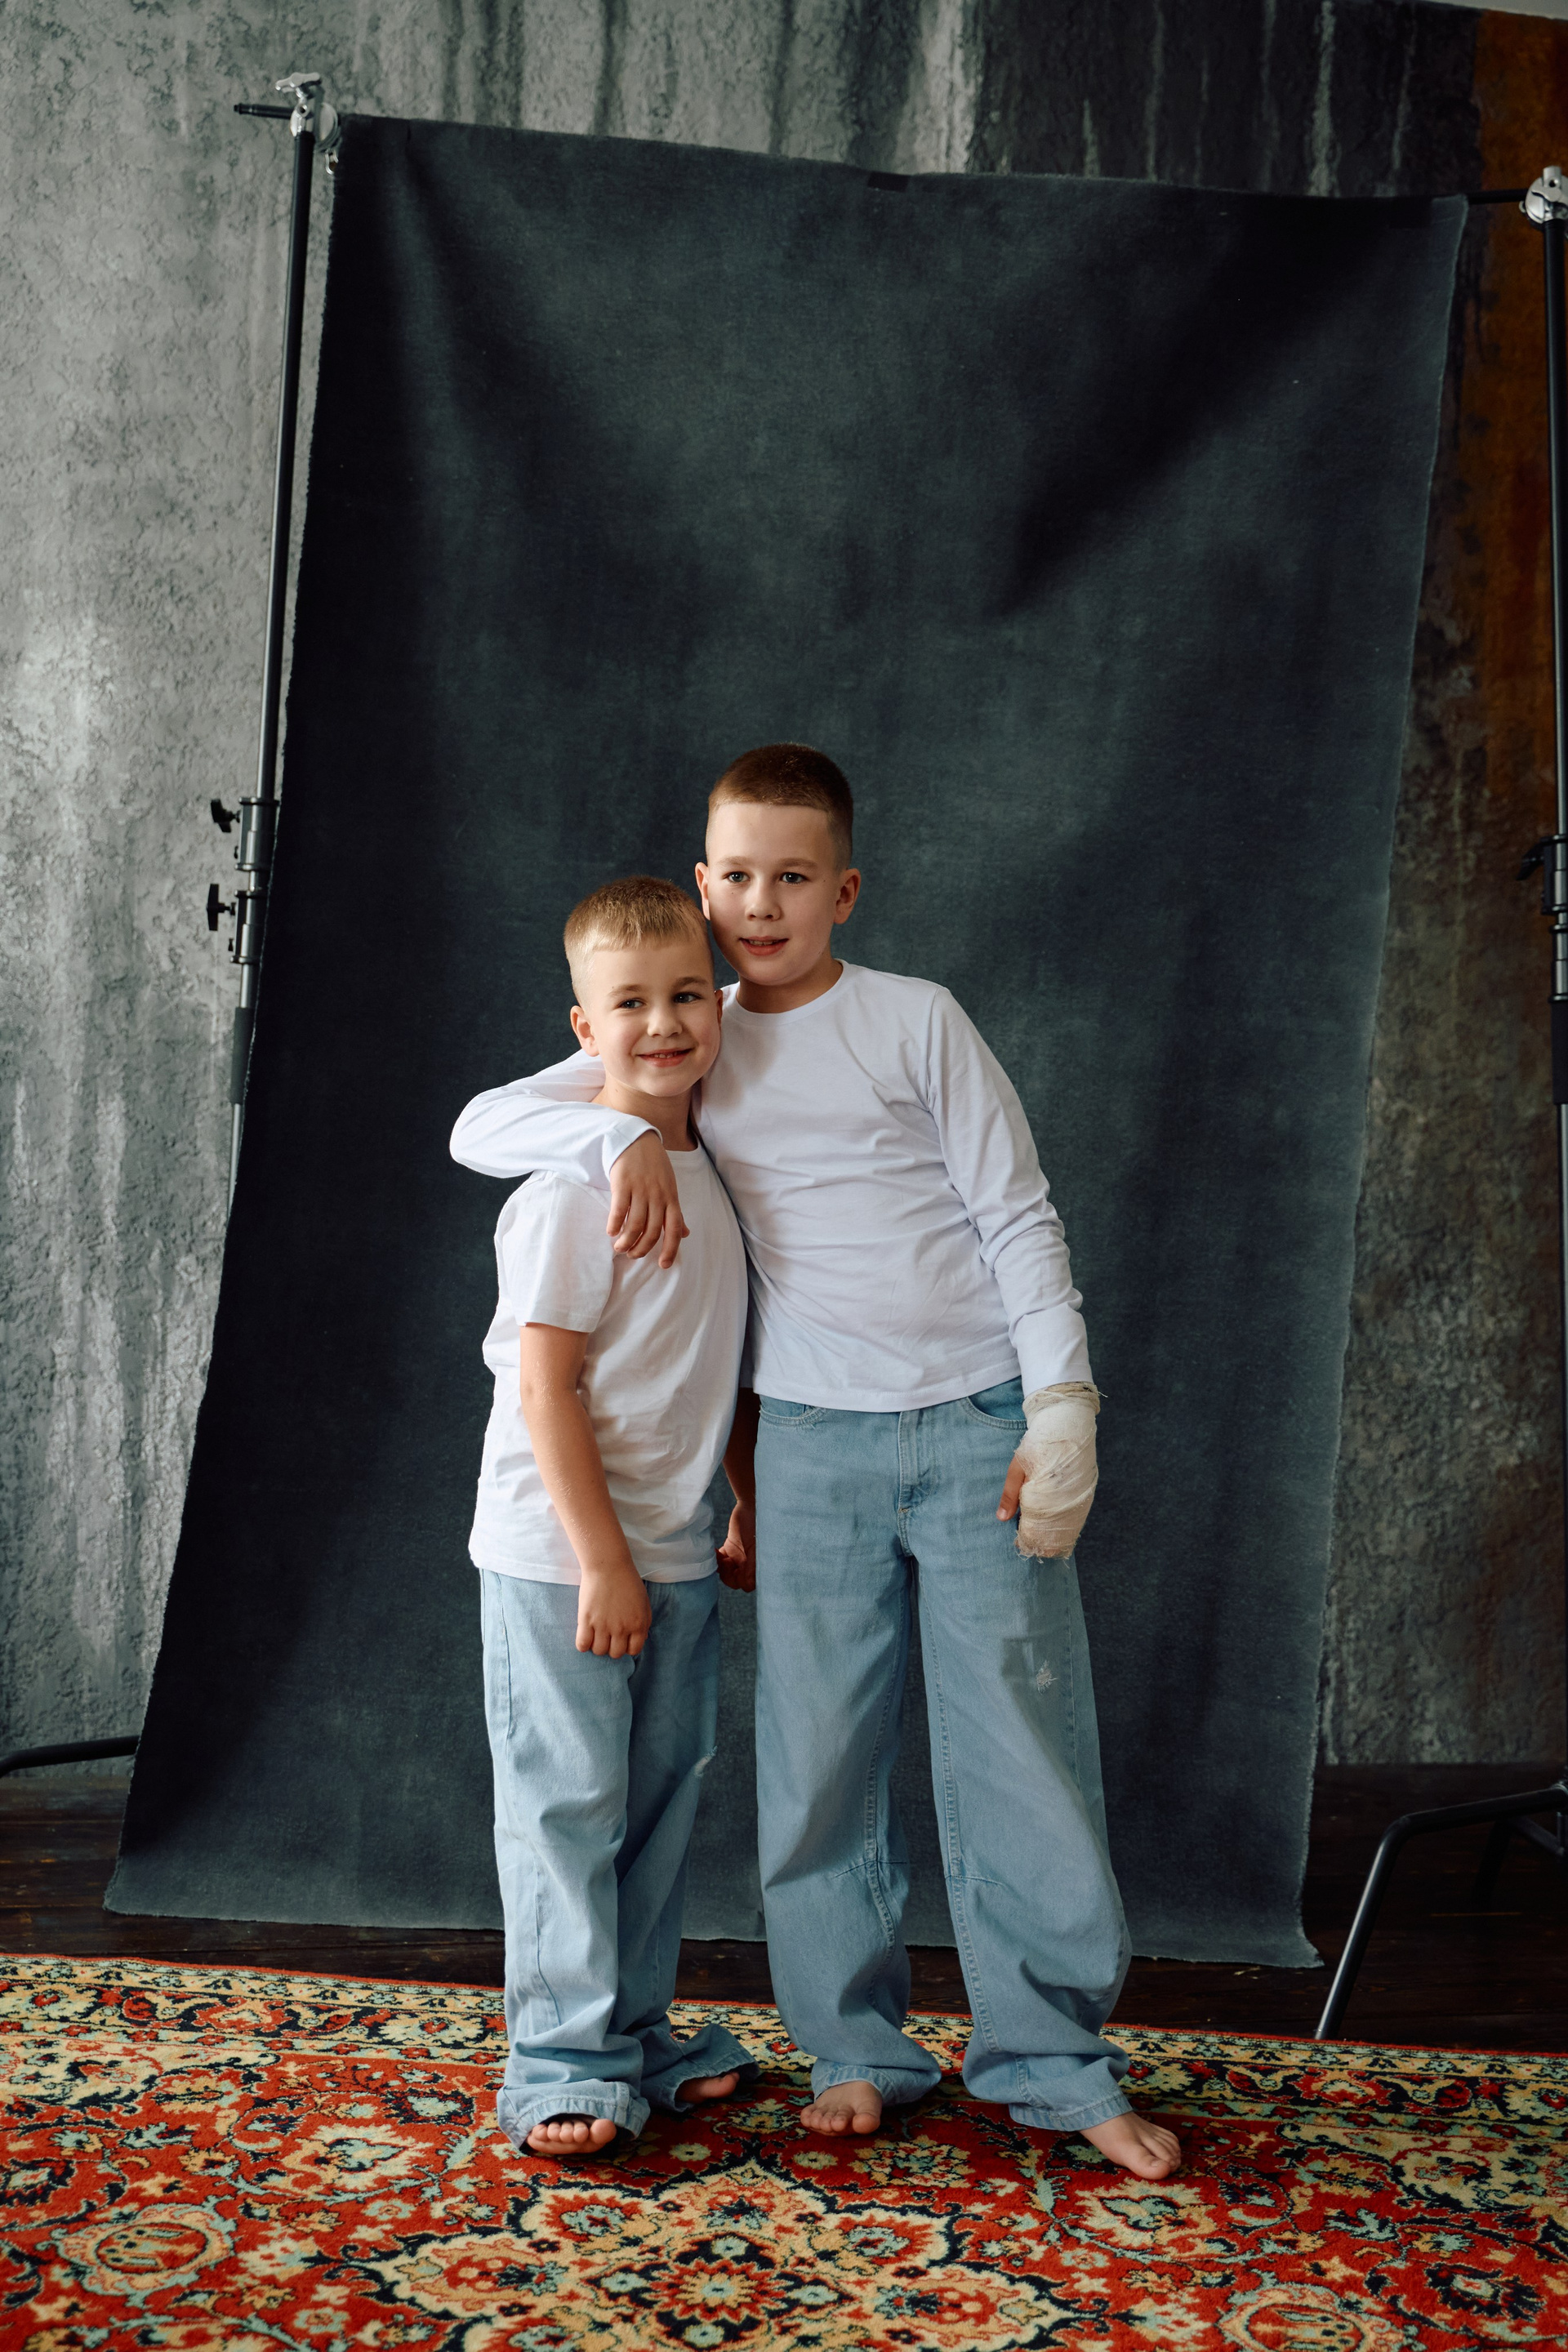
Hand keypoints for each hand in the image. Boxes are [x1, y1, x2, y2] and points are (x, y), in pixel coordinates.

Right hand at [576, 1563, 651, 1656]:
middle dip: (612, 1647)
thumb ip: (644, 1623)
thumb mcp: (644, 1603)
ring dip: (597, 1645)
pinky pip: (582, 1645)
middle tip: (607, 1635)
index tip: (621, 1639)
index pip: (633, 1650)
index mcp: (638, 1624)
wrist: (608, 1565)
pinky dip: (583, 1644)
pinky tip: (585, 1634)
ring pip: (599, 1651)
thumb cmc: (627, 1581)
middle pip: (615, 1654)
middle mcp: (622, 1628)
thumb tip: (638, 1640)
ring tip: (596, 1633)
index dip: (626, 1646)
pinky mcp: (586, 1620)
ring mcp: (603, 1625)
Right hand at [607, 1131, 687, 1266]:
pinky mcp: (623, 1183)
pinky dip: (614, 1225)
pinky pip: (619, 1210)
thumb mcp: (670, 1188)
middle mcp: (658, 1196)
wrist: (637, 1139)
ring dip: (626, 1241)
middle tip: (632, 1255)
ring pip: (635, 1225)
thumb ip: (675, 1212)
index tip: (663, 1265)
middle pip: (653, 1231)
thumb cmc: (654, 1167)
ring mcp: (640, 1190)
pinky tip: (610, 1231)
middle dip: (642, 1249)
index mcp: (671, 1198)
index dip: (670, 1249)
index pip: (675, 1229)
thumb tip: (685, 1234)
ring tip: (619, 1247)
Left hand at [716, 1501, 755, 1591]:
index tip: (733, 1568)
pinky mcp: (730, 1547)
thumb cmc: (756, 1524)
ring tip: (718, 1554)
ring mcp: (738, 1555)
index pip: (747, 1584)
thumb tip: (747, 1586)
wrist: (750, 1505)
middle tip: (724, 1561)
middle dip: (726, 1573)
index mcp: (756, 1564)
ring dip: (719, 1565)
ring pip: (726, 1570)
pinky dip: (716, 1557)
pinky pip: (721, 1558)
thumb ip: (751, 1567)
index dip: (738, 1580)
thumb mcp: (755, 1547)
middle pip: (734, 1579)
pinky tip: (714, 1550)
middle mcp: (747, 1562)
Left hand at [998, 1387, 1099, 1559]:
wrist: (1067, 1422)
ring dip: (1055, 1533)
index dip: (1028, 1537)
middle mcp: (1067, 1499)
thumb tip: (1002, 1518)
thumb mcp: (1017, 1467)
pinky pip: (1078, 1517)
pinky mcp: (1087, 1492)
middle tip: (1028, 1538)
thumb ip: (1010, 1494)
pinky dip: (1067, 1525)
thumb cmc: (1038, 1444)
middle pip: (1055, 1533)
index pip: (1038, 1529)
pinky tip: (1057, 1527)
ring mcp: (1081, 1496)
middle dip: (1041, 1538)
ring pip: (1068, 1527)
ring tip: (1041, 1536)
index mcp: (1048, 1495)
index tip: (1019, 1539)